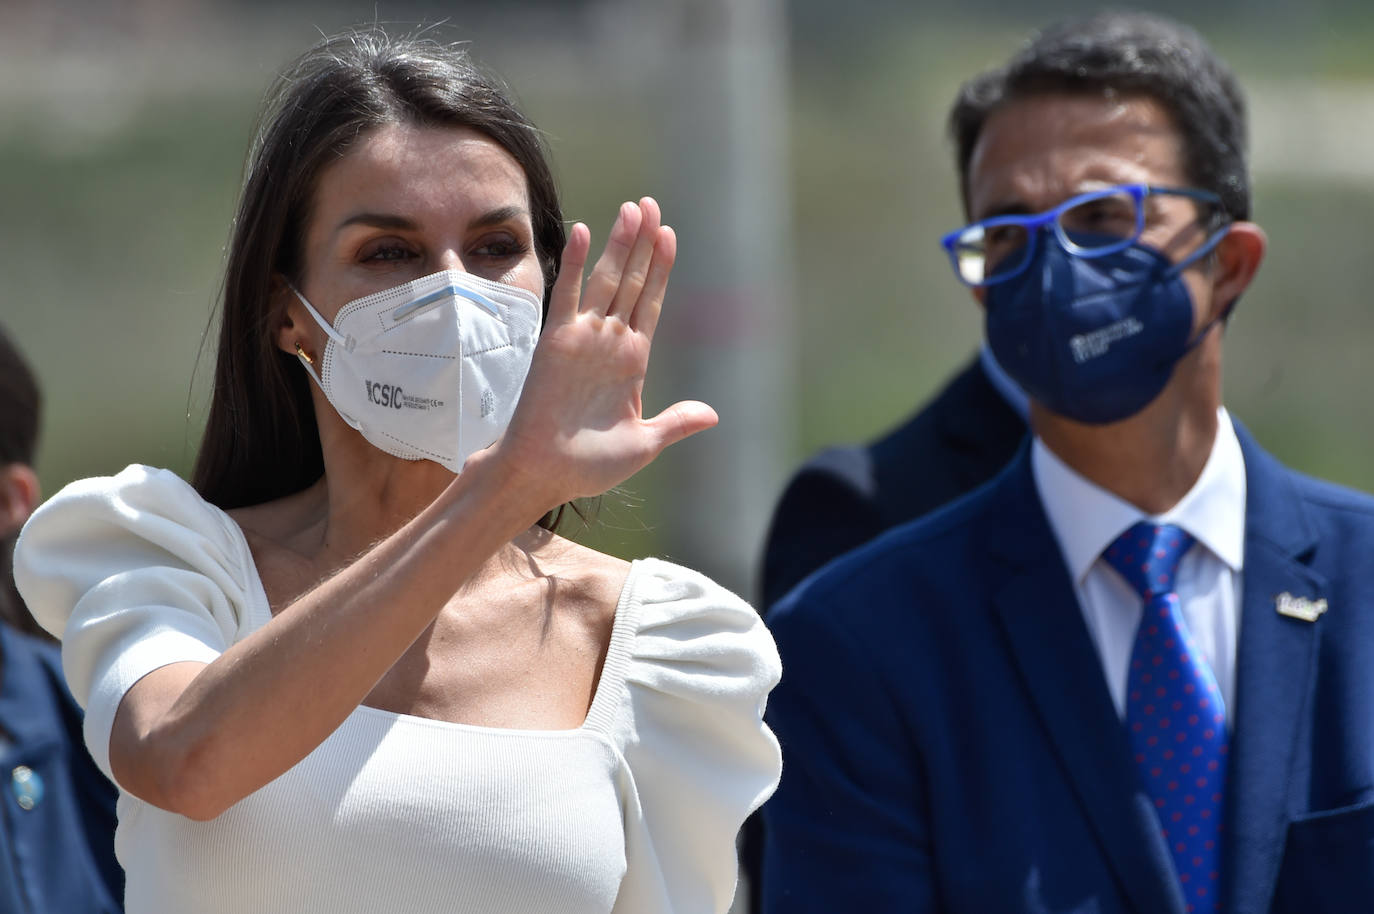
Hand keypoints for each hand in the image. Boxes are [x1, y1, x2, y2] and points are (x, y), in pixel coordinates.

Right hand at [493, 197, 717, 509]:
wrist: (543, 475)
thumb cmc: (589, 467)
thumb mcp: (643, 444)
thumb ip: (675, 423)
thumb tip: (712, 414)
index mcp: (633, 362)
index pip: (650, 303)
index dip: (661, 269)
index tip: (669, 235)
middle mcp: (609, 343)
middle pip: (632, 282)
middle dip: (643, 244)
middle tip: (652, 205)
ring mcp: (583, 339)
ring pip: (607, 281)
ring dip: (620, 245)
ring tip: (634, 209)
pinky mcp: (555, 342)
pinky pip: (568, 295)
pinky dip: (577, 264)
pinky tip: (586, 231)